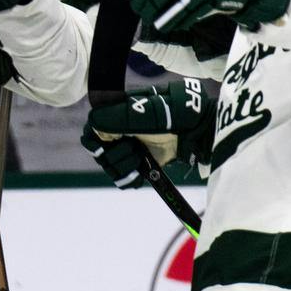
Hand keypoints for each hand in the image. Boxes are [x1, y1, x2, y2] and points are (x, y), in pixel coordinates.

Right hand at [82, 78, 216, 184]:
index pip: (91, 131)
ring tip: (140, 160)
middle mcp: (120, 133)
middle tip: (132, 150)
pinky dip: (128, 180)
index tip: (106, 146)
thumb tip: (94, 122)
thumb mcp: (146, 111)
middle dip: (114, 156)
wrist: (198, 130)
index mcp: (117, 115)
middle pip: (99, 153)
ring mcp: (130, 149)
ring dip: (123, 167)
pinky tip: (139, 175)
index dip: (95, 142)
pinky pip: (122, 179)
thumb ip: (119, 116)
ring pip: (110, 167)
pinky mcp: (140, 164)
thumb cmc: (174, 114)